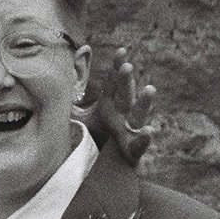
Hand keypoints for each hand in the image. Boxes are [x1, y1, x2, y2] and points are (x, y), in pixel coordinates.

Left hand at [87, 47, 155, 166]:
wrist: (107, 167)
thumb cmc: (98, 139)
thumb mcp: (83, 117)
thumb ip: (76, 99)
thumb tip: (69, 77)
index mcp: (112, 106)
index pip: (114, 83)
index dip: (117, 67)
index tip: (121, 50)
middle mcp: (123, 116)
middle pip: (126, 94)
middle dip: (126, 80)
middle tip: (126, 66)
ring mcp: (130, 132)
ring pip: (139, 115)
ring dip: (144, 103)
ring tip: (150, 89)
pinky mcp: (133, 152)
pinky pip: (140, 145)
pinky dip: (145, 139)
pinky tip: (149, 131)